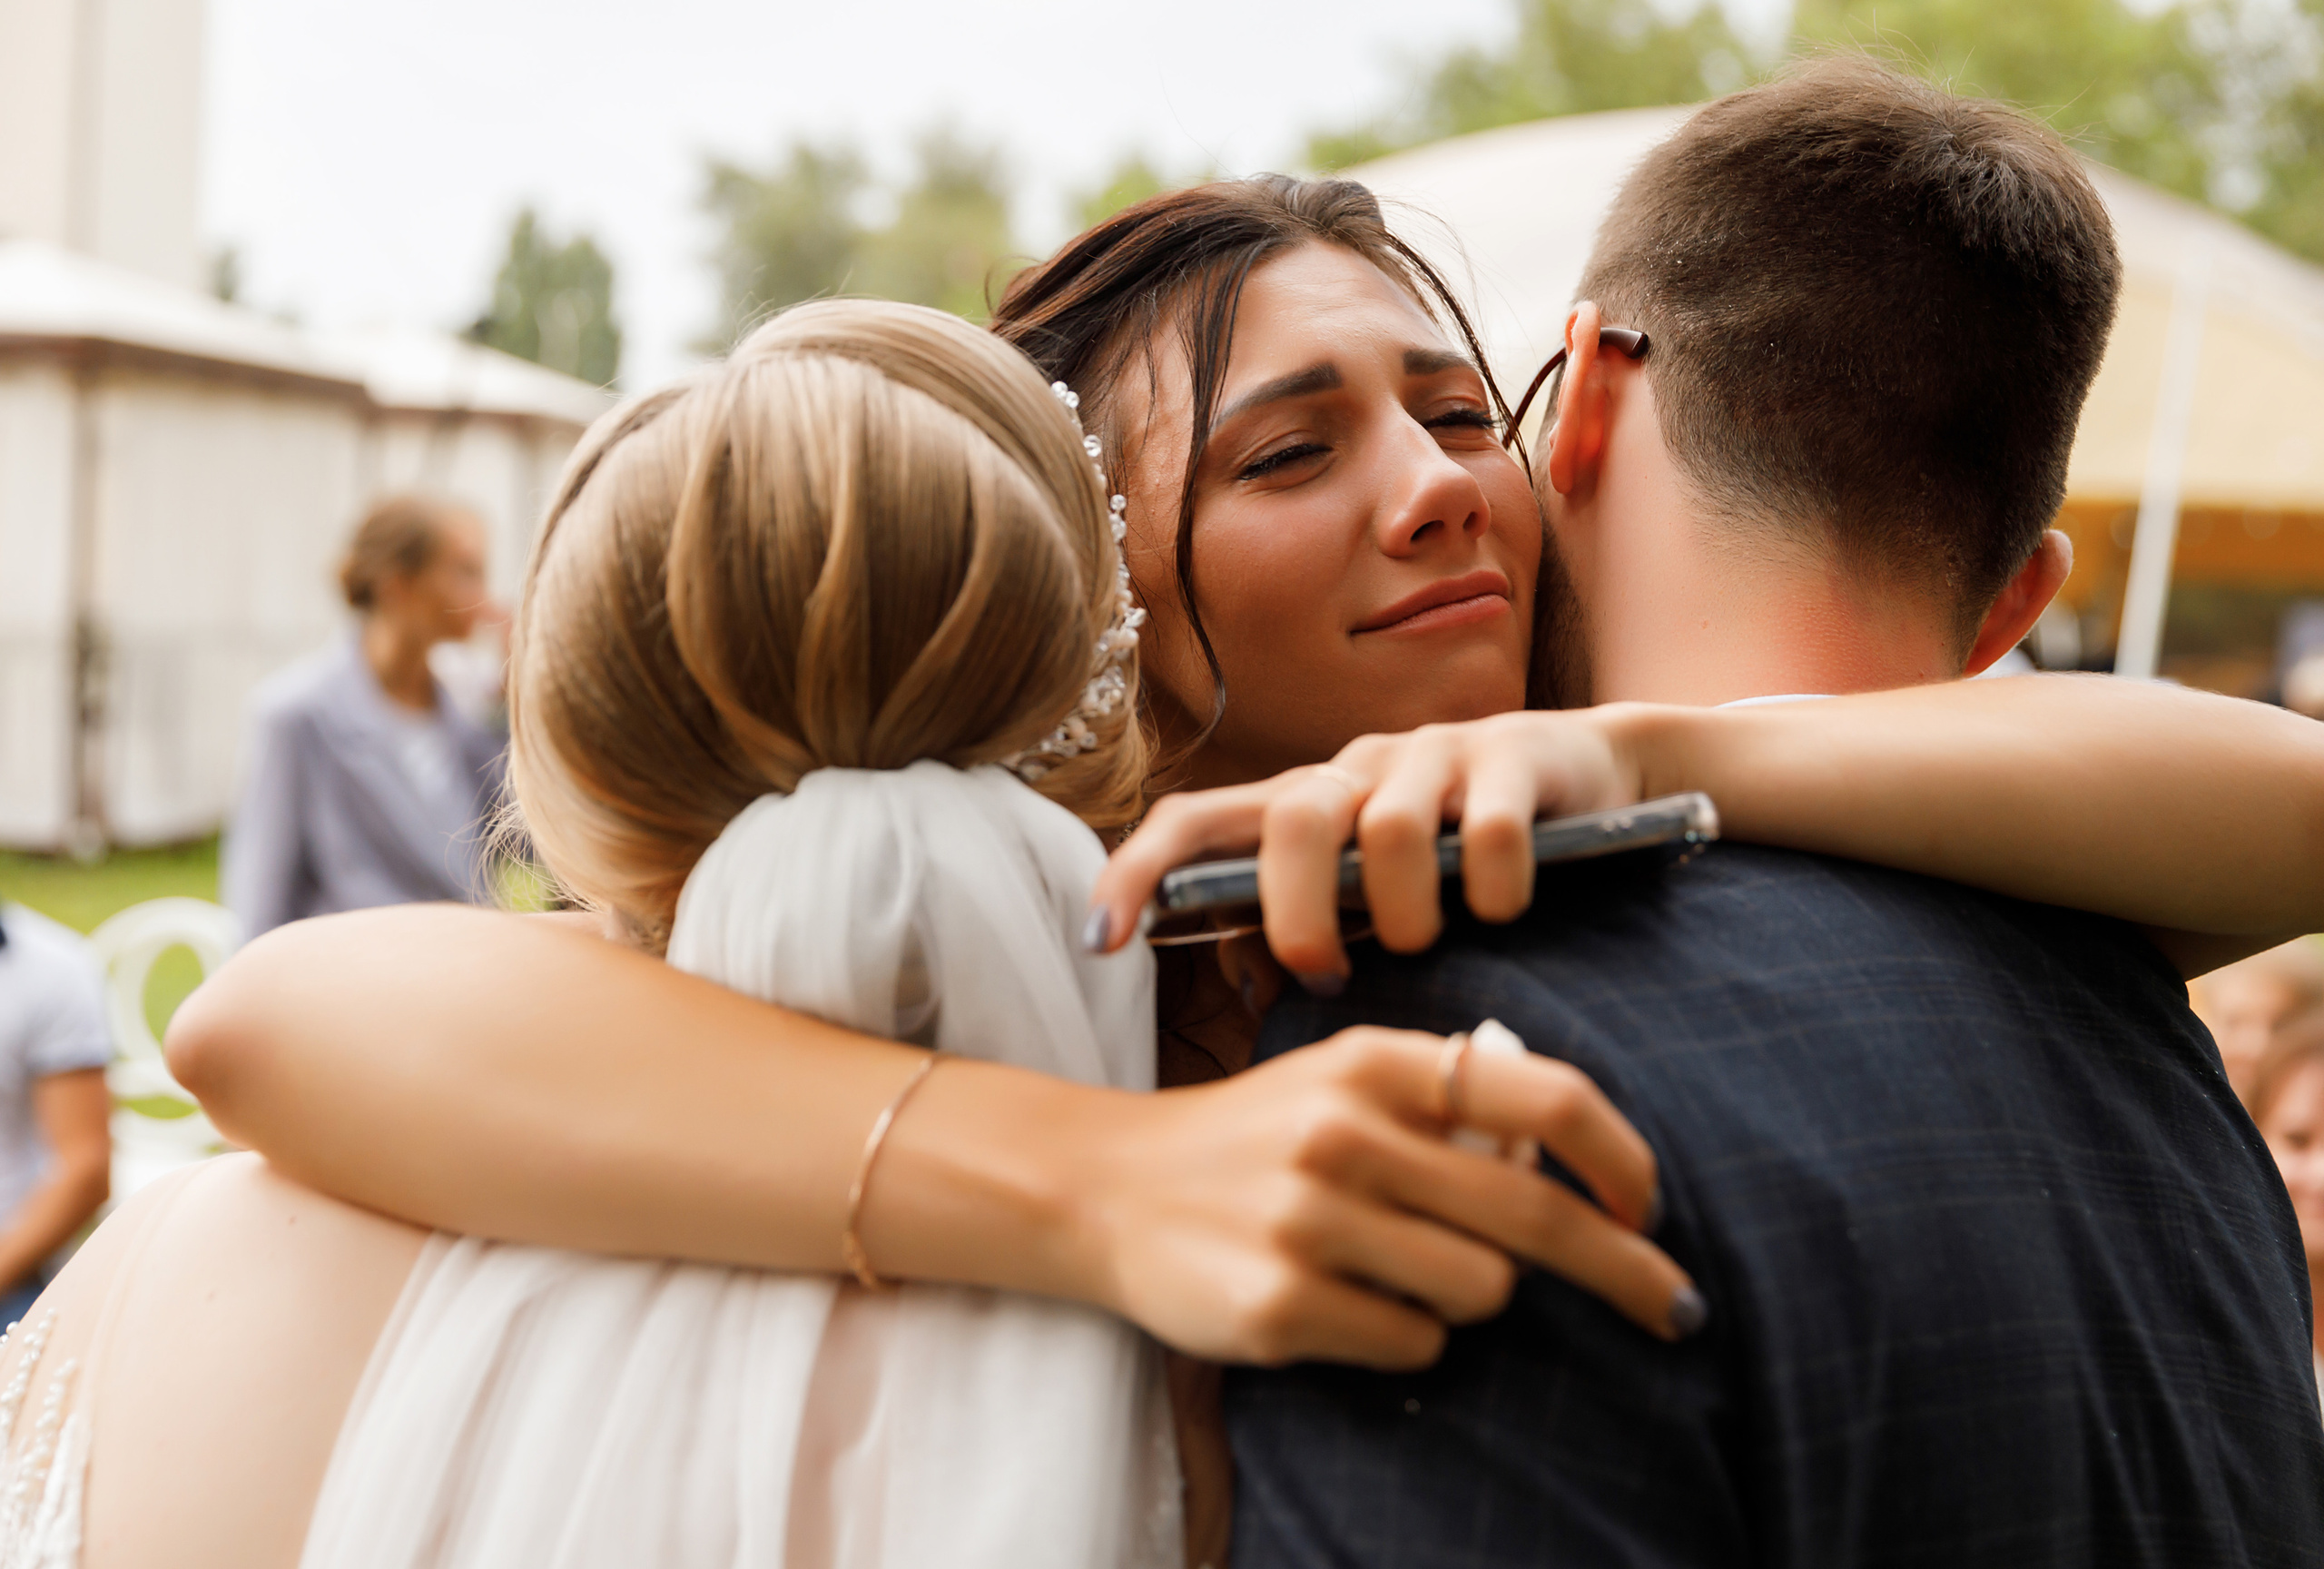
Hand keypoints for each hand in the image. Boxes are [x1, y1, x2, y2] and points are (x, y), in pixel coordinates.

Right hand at [1065, 1025, 1700, 1365]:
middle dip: (1624, 1268)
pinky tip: (1346, 1303)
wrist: (1106, 1188)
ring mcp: (1308, 1221)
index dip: (1620, 1158)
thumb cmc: (1257, 1136)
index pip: (1542, 1098)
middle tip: (1674, 1307)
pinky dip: (1404, 1334)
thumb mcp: (1343, 1079)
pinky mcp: (1279, 1305)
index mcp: (1374, 1061)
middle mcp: (1343, 1132)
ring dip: (1469, 1295)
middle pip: (1534, 1217)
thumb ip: (1449, 1102)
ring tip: (1400, 1269)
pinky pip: (1413, 1342)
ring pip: (1481, 1290)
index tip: (1651, 1205)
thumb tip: (1573, 1167)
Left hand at [1092, 709, 1652, 985]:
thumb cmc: (1461, 858)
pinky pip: (1486, 832)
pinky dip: (1492, 890)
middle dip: (1297, 913)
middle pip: (1292, 818)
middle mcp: (1356, 767)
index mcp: (1306, 804)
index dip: (1136, 873)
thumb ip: (1310, 938)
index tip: (1099, 944)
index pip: (1195, 821)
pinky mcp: (1512, 756)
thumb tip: (1247, 979)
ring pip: (1386, 830)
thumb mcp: (1377, 903)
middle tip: (1326, 973)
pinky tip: (1504, 912)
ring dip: (1402, 912)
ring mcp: (1433, 755)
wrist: (1591, 778)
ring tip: (1427, 944)